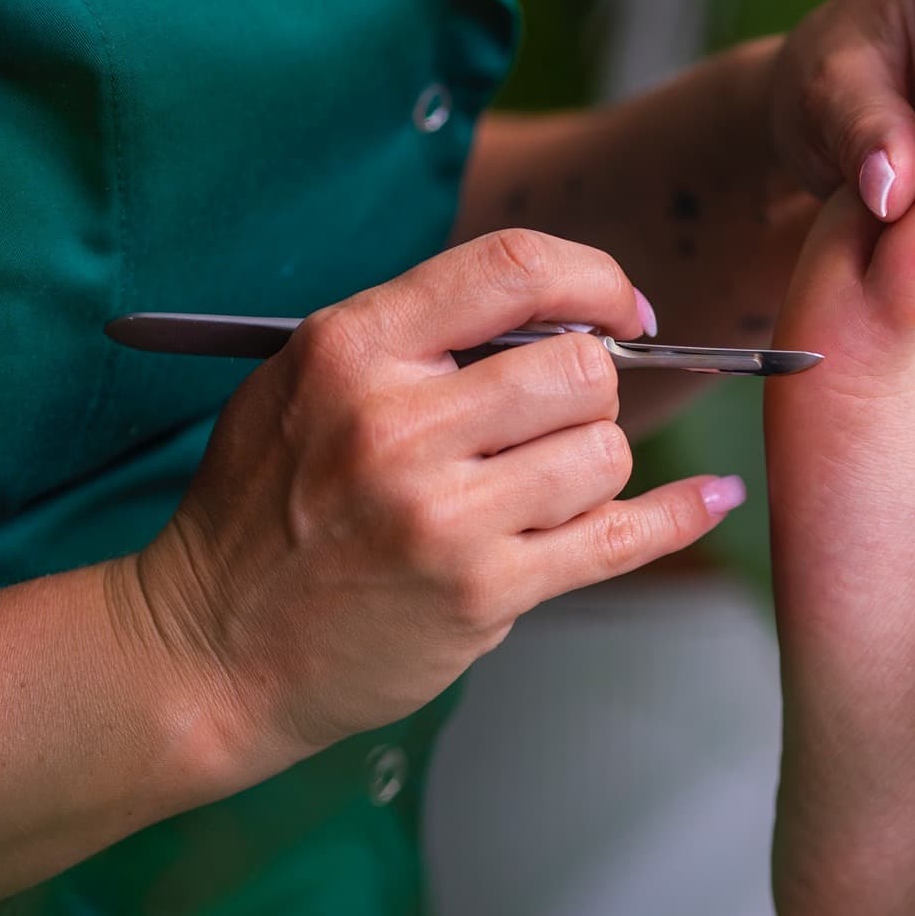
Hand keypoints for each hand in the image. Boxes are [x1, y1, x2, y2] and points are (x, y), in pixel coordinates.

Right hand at [126, 230, 742, 762]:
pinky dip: (676, 517)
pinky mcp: (479, 591)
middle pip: (580, 365)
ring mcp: (440, 513)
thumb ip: (412, 340)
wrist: (209, 648)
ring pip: (605, 451)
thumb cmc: (257, 514)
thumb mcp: (301, 386)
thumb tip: (560, 312)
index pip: (512, 267)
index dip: (593, 277)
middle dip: (590, 390)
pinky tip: (705, 500)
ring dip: (591, 468)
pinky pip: (618, 537)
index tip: (620, 305)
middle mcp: (395, 421)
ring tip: (534, 492)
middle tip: (560, 421)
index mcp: (351, 349)